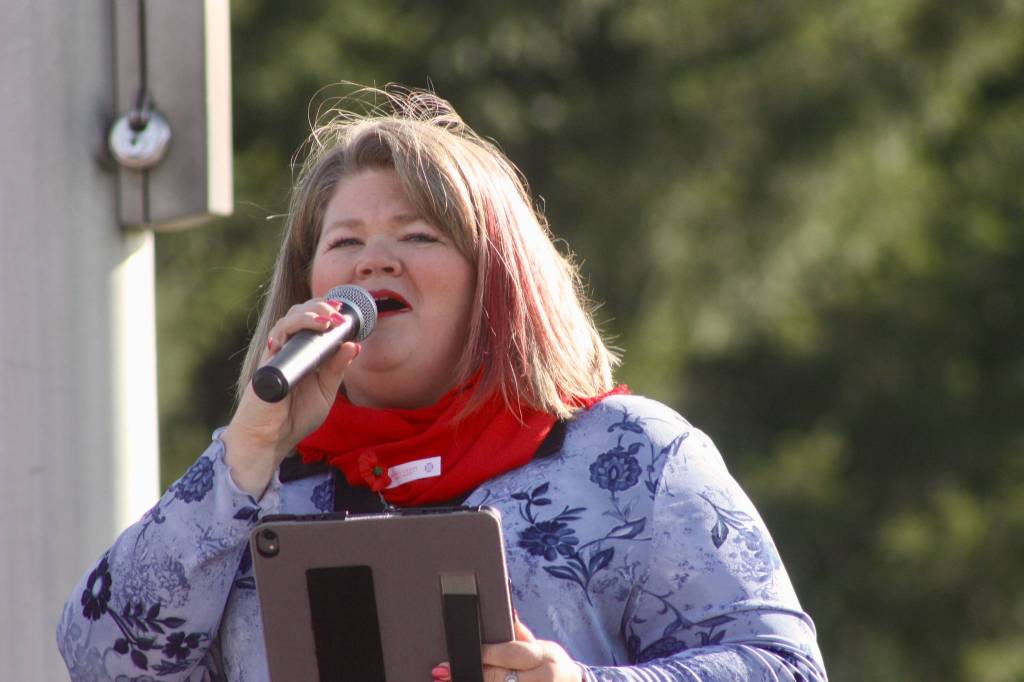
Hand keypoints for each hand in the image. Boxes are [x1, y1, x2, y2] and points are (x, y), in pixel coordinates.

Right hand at [222, 298, 359, 496]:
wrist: (270, 440)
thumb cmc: (295, 417)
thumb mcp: (324, 391)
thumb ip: (337, 369)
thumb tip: (354, 345)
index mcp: (303, 354)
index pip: (312, 321)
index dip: (325, 311)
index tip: (342, 312)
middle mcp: (288, 350)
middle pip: (298, 314)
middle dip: (318, 307)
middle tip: (337, 314)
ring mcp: (276, 355)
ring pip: (287, 321)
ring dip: (308, 315)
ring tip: (327, 321)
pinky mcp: (267, 364)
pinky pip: (276, 339)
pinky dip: (289, 330)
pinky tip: (304, 330)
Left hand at [432, 617, 581, 681]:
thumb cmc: (553, 664)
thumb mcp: (542, 646)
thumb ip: (520, 633)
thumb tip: (507, 611)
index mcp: (544, 656)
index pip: (510, 653)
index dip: (484, 654)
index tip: (461, 652)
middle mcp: (544, 677)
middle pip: (502, 677)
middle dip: (473, 673)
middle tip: (443, 671)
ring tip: (448, 681)